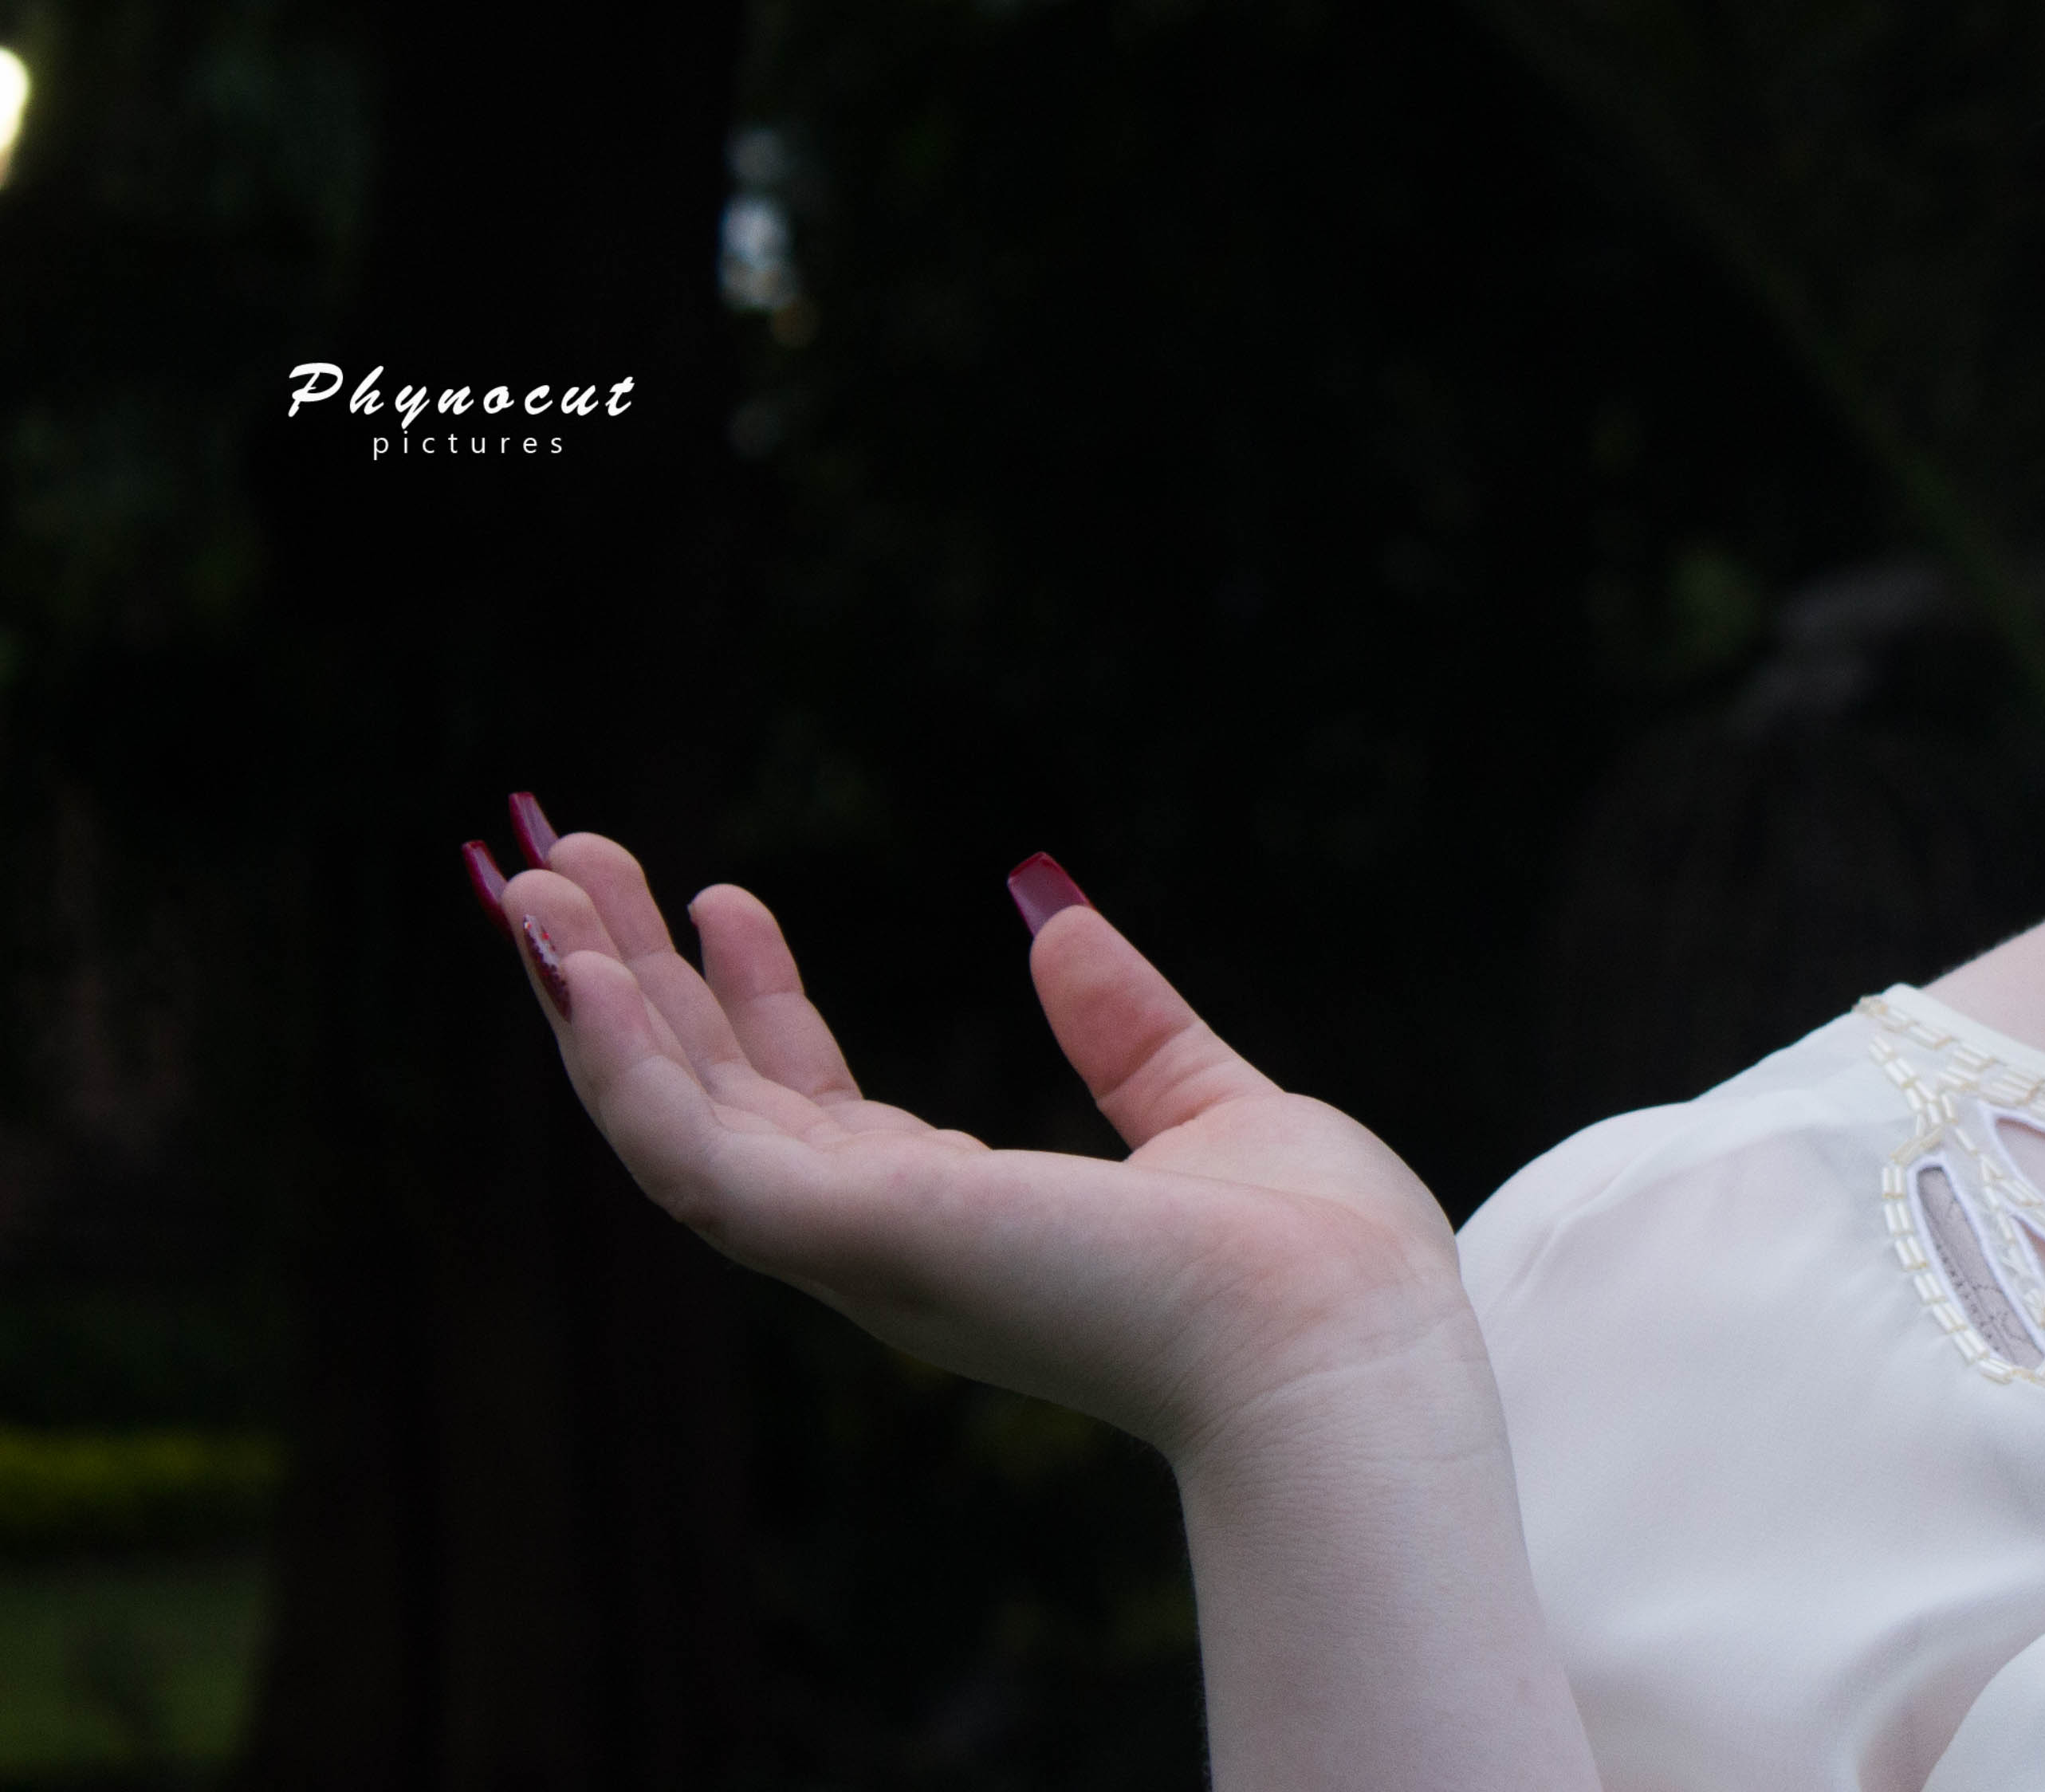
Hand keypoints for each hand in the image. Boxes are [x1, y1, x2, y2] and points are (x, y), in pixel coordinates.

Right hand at [479, 816, 1469, 1463]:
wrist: (1346, 1343)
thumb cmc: (1316, 1265)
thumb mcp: (1213, 1110)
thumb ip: (1131, 1030)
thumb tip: (1057, 925)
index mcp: (968, 1226)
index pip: (818, 1113)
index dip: (756, 1007)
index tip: (724, 899)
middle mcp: (892, 1250)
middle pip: (719, 1106)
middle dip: (638, 989)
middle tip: (570, 866)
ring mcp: (864, 1250)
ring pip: (674, 1121)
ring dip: (594, 1004)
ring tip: (532, 883)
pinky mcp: (856, 1236)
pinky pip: (693, 1149)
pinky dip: (623, 1061)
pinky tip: (582, 970)